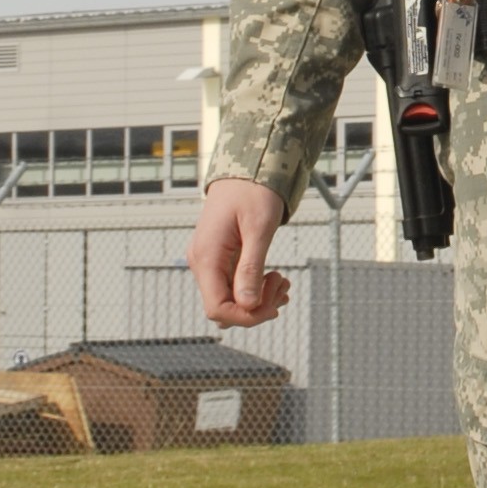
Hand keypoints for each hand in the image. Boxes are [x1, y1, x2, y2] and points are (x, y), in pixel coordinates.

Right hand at [188, 178, 289, 327]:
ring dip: (259, 298)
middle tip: (284, 283)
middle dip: (257, 307)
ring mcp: (209, 261)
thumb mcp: (258, 229)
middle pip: (225, 308)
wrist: (245, 170)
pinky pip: (234, 285)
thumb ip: (251, 268)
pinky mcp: (219, 259)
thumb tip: (248, 305)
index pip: (217, 308)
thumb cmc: (254, 193)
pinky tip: (275, 279)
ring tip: (283, 280)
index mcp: (206, 257)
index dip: (246, 317)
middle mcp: (202, 262)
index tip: (274, 307)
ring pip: (231, 299)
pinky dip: (255, 288)